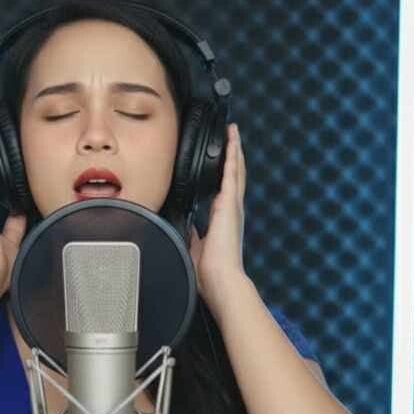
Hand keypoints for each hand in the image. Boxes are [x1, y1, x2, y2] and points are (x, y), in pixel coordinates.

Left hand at [188, 122, 246, 320]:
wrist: (220, 281)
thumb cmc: (208, 272)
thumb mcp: (192, 247)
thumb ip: (189, 233)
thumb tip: (178, 225)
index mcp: (222, 220)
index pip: (223, 191)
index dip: (223, 175)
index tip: (221, 162)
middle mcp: (230, 211)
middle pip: (233, 176)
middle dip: (232, 156)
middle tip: (231, 137)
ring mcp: (232, 206)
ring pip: (235, 170)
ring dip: (234, 150)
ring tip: (233, 132)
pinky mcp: (230, 204)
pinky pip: (232, 173)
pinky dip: (232, 155)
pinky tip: (232, 140)